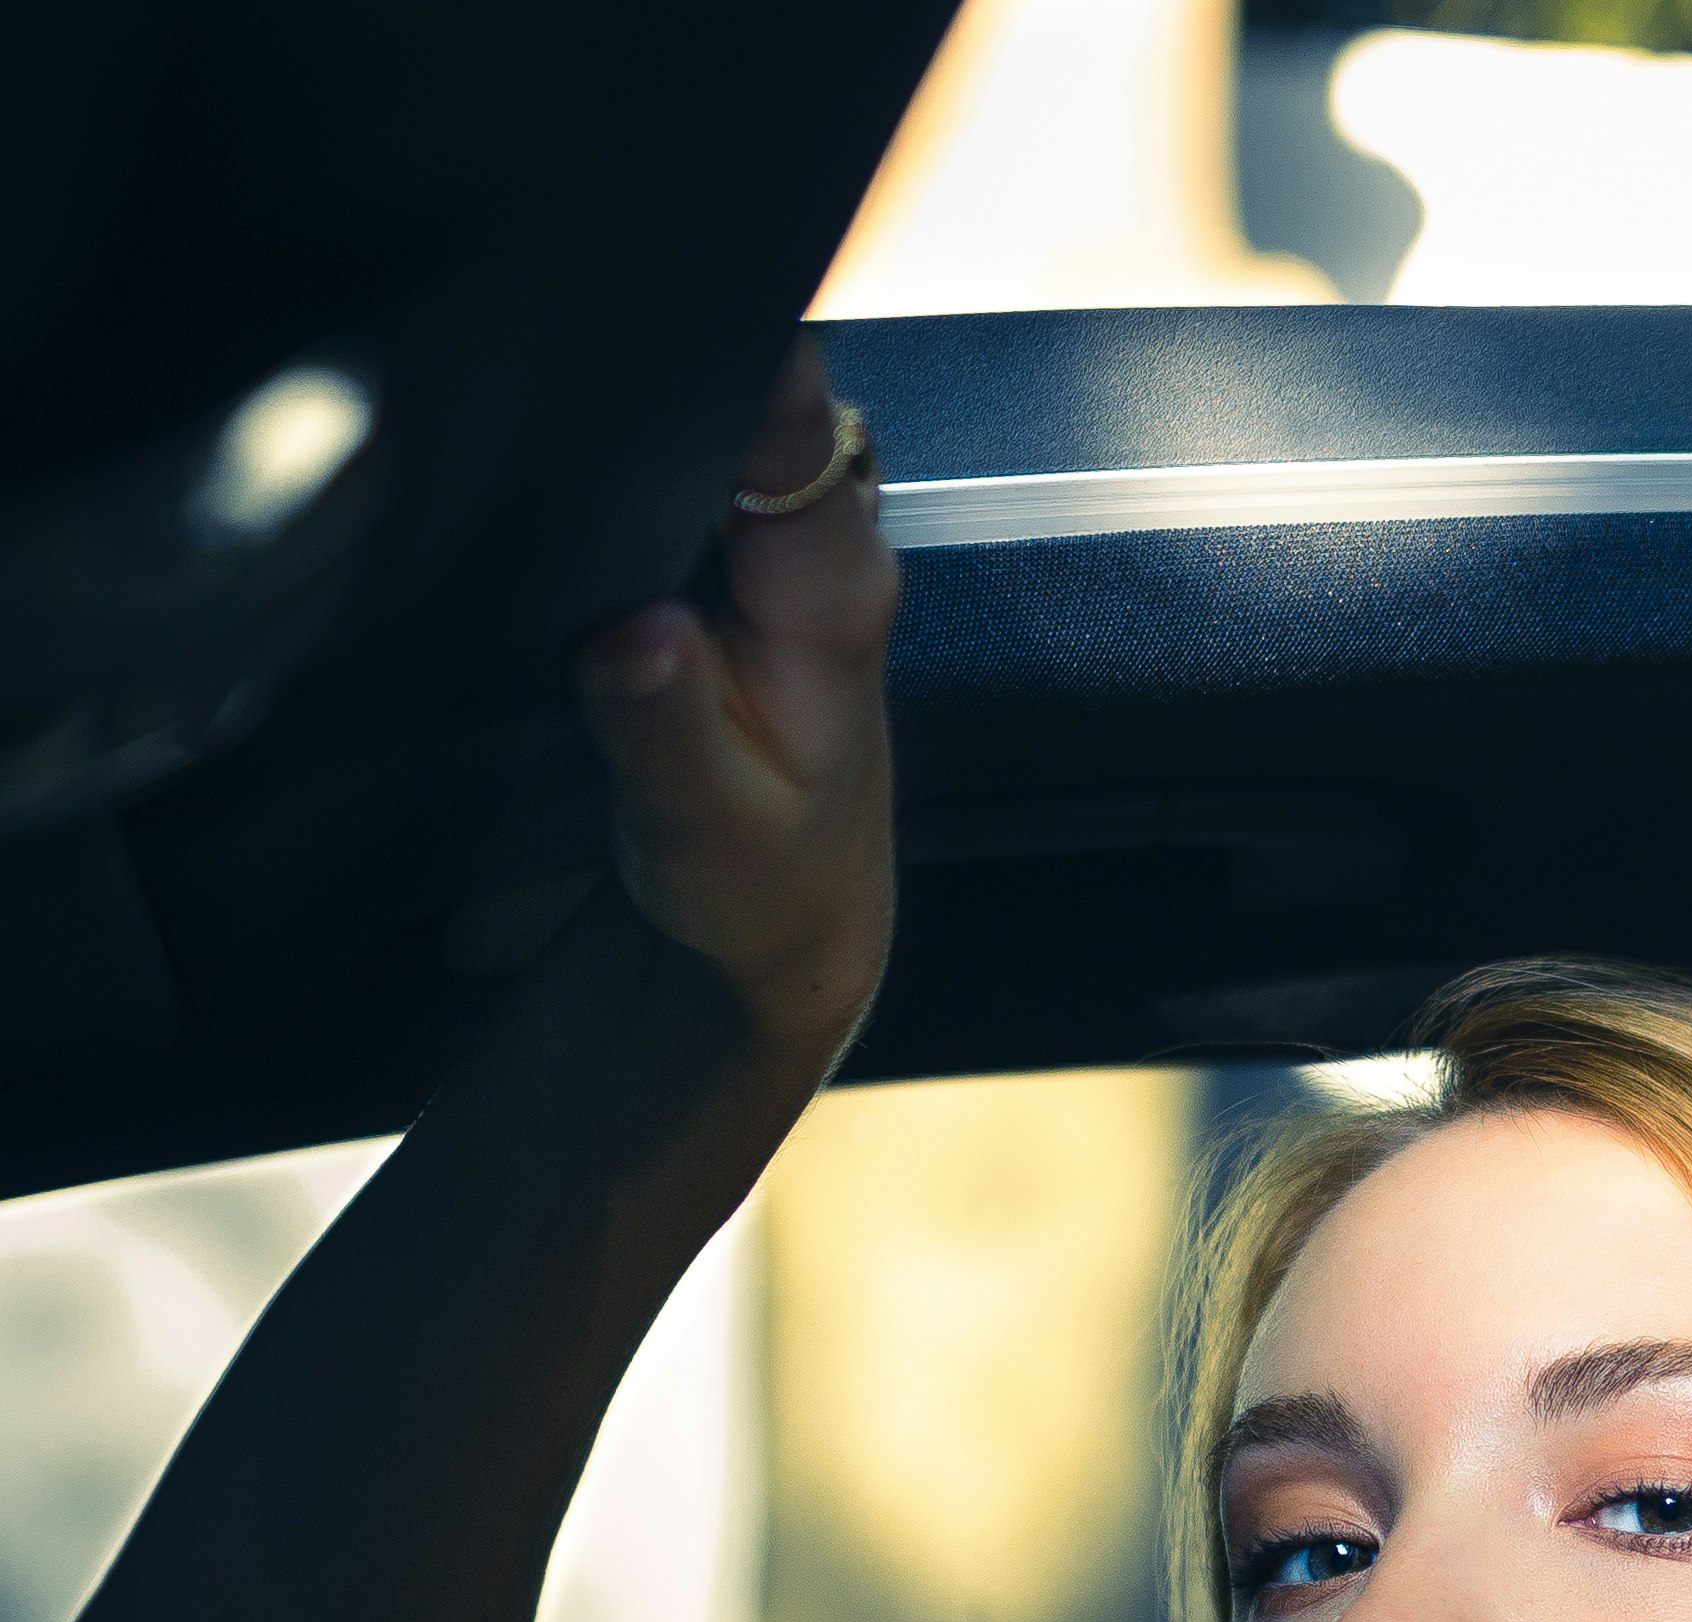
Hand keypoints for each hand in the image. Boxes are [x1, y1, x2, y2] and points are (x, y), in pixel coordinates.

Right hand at [578, 338, 900, 1057]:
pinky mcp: (760, 543)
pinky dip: (659, 440)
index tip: (631, 344)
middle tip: (566, 379)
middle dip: (672, 357)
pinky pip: (714, 450)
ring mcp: (800, 529)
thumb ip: (664, 725)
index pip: (793, 418)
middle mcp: (834, 536)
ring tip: (571, 412)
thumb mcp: (701, 826)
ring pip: (738, 403)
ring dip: (662, 395)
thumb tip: (633, 635)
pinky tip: (598, 465)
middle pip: (765, 378)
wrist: (794, 917)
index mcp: (834, 589)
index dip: (719, 353)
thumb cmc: (759, 878)